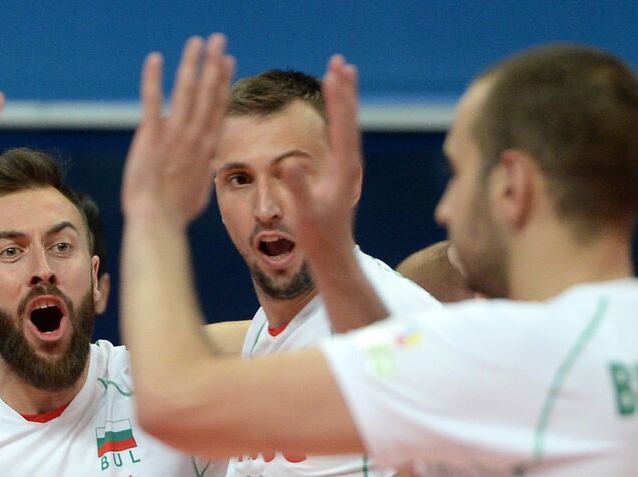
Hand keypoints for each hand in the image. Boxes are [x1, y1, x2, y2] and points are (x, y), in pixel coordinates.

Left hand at [121, 35, 234, 224]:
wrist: (158, 221)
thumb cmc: (175, 214)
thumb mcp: (198, 193)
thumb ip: (203, 174)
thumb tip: (208, 169)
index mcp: (206, 148)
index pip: (218, 107)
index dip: (223, 82)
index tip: (227, 62)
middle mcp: (194, 136)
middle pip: (208, 92)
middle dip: (213, 63)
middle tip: (218, 39)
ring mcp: (174, 134)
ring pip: (186, 91)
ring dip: (192, 63)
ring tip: (197, 42)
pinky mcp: (151, 135)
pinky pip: (152, 101)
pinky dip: (153, 79)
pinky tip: (155, 59)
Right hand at [279, 56, 362, 266]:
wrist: (333, 254)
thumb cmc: (317, 237)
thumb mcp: (304, 213)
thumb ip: (297, 189)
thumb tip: (287, 164)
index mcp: (342, 170)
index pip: (341, 126)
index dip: (338, 99)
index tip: (333, 74)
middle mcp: (349, 164)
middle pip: (349, 119)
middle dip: (344, 90)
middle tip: (340, 62)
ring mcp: (347, 167)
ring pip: (348, 125)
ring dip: (344, 99)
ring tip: (340, 74)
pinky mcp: (342, 172)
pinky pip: (342, 135)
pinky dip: (339, 115)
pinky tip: (336, 107)